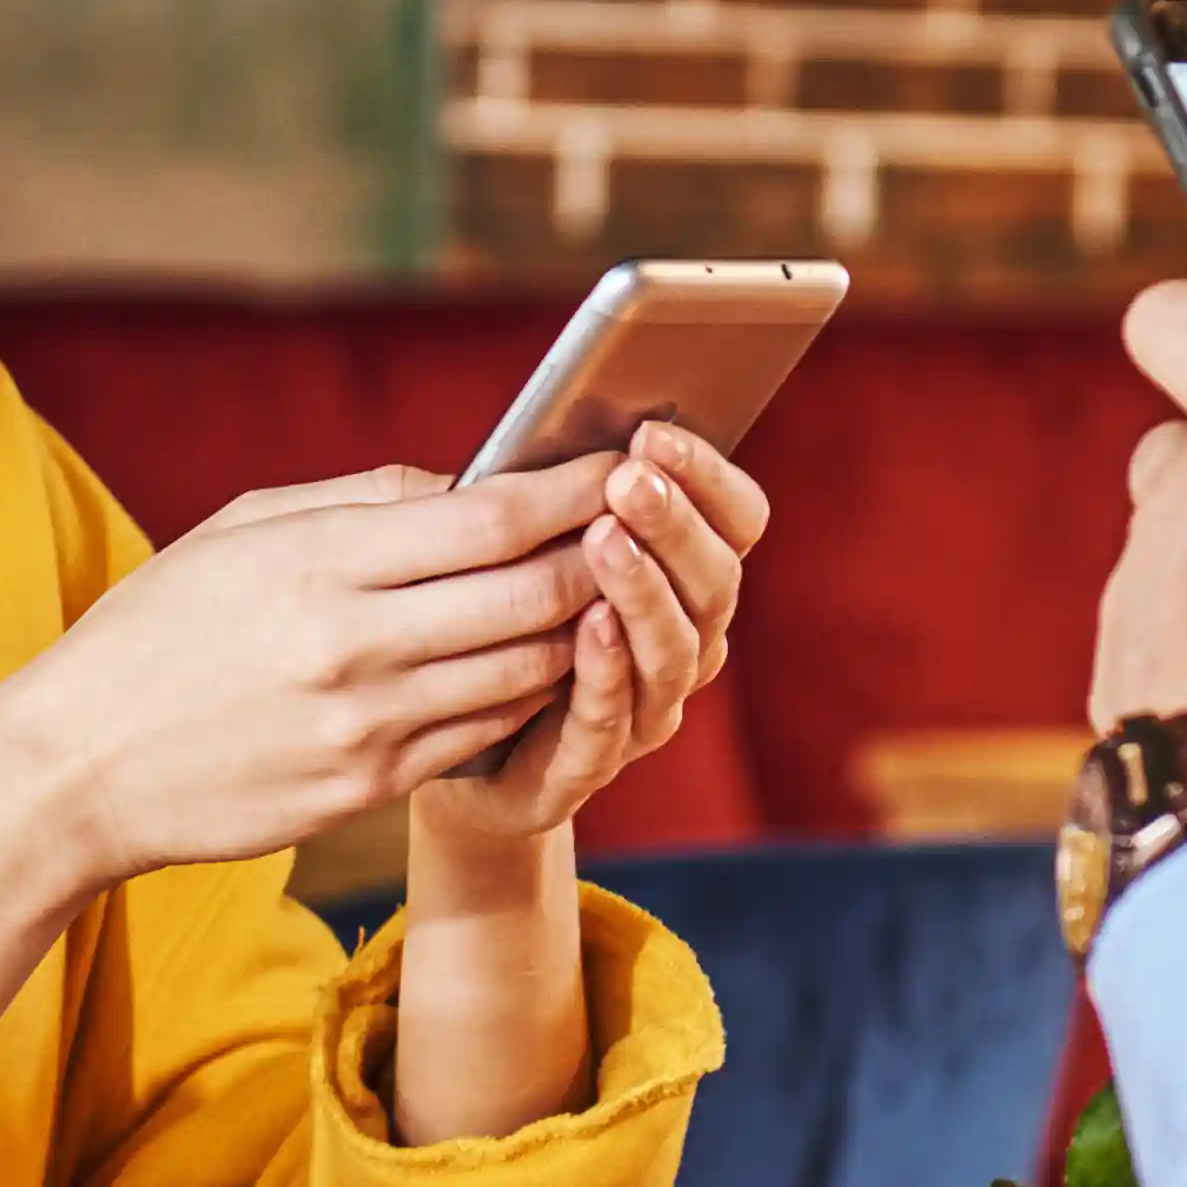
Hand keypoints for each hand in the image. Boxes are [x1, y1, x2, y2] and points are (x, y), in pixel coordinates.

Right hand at [0, 459, 620, 1012]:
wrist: (74, 770)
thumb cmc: (156, 631)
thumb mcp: (241, 530)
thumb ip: (363, 501)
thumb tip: (466, 481)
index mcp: (323, 563)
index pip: (492, 520)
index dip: (573, 490)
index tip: (619, 461)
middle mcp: (356, 645)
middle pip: (535, 594)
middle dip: (604, 556)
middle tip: (643, 526)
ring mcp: (368, 726)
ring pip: (528, 669)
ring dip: (583, 629)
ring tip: (611, 589)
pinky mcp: (369, 789)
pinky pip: (485, 732)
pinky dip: (530, 692)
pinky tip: (546, 662)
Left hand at [410, 423, 765, 859]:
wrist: (449, 743)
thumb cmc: (496, 616)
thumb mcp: (528, 540)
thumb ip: (558, 496)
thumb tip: (560, 420)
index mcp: (686, 579)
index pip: (737, 521)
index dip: (708, 478)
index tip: (655, 433)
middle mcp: (686, 644)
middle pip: (715, 582)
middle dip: (675, 525)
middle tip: (630, 480)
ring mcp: (645, 710)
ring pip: (674, 650)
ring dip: (645, 590)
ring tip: (606, 538)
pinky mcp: (587, 765)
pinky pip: (611, 718)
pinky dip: (608, 669)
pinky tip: (590, 623)